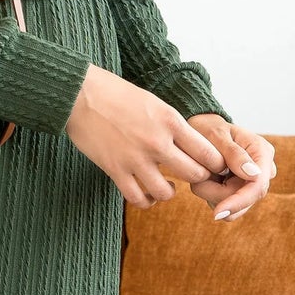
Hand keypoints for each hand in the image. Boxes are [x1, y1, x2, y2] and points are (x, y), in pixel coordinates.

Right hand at [64, 66, 229, 207]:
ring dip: (170, 191)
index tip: (212, 166)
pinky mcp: (115, 170)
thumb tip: (190, 145)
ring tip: (167, 184)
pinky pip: (138, 198)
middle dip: (198, 178)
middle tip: (192, 175)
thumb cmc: (116, 94)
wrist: (79, 95)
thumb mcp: (154, 103)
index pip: (208, 153)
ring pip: (167, 193)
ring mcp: (136, 159)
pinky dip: (146, 200)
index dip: (215, 163)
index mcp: (171, 121)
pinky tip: (147, 193)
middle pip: (195, 175)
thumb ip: (172, 125)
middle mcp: (157, 142)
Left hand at [183, 113, 276, 220]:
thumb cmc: (208, 128)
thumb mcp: (216, 135)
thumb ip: (234, 153)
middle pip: (246, 199)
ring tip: (204, 172)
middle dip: (217, 194)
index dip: (239, 201)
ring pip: (235, 208)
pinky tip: (208, 179)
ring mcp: (253, 182)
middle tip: (198, 177)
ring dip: (212, 194)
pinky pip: (227, 206)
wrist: (202, 130)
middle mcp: (263, 169)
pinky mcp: (242, 192)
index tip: (217, 213)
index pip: (257, 185)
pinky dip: (212, 196)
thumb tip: (254, 175)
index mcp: (262, 151)